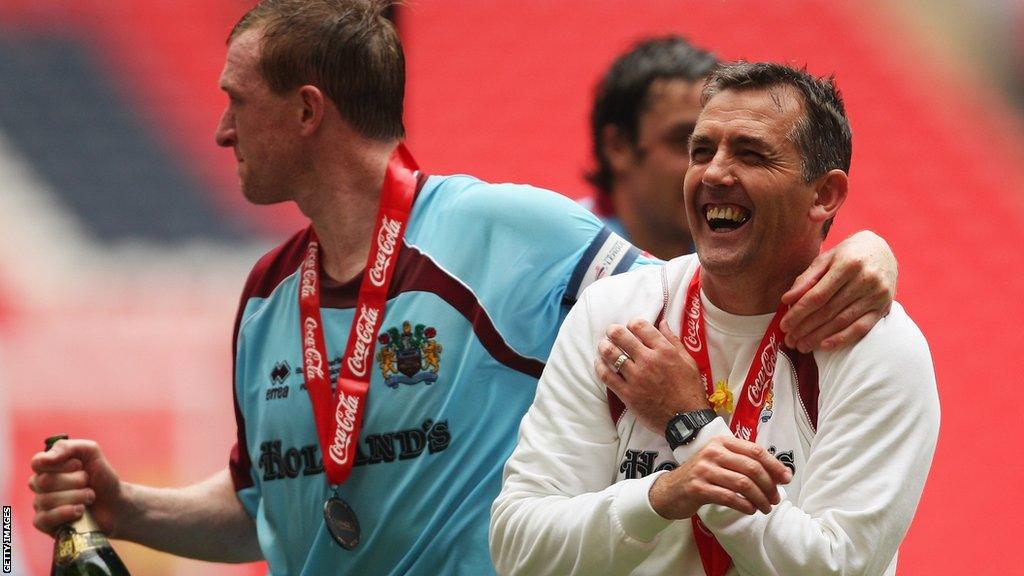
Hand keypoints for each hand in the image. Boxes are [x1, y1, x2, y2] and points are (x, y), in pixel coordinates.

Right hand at [29, 438, 125, 535]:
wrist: (116, 502)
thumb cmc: (101, 477)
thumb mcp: (91, 453)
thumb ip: (69, 447)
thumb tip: (44, 459)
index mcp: (48, 467)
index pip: (38, 463)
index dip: (60, 464)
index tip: (79, 465)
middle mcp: (41, 485)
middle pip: (44, 482)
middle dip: (74, 481)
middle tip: (88, 482)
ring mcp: (41, 504)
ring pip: (46, 500)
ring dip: (76, 497)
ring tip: (90, 497)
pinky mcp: (45, 524)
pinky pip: (43, 519)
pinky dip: (65, 513)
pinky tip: (80, 510)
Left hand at [595, 318, 707, 433]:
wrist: (686, 420)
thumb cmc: (690, 390)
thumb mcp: (688, 361)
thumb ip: (673, 340)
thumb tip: (663, 322)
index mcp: (664, 351)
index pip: (640, 326)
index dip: (632, 323)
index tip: (630, 327)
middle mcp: (648, 361)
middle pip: (622, 337)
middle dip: (613, 331)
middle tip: (610, 332)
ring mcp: (636, 377)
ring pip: (611, 354)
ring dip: (604, 346)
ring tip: (603, 345)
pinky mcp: (627, 394)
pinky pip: (607, 376)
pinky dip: (600, 367)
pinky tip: (599, 363)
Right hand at [649, 436, 791, 518]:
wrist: (670, 490)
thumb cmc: (701, 476)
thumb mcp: (720, 461)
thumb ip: (744, 463)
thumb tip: (779, 474)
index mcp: (721, 442)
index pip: (756, 451)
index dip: (775, 465)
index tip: (787, 479)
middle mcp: (712, 452)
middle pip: (752, 468)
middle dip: (769, 486)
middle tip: (775, 499)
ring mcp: (704, 470)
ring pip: (743, 484)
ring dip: (760, 499)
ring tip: (765, 507)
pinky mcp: (698, 488)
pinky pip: (730, 497)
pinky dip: (745, 505)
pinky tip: (750, 510)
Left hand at [780, 230, 896, 351]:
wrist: (882, 250)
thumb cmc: (848, 254)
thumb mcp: (825, 259)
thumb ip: (806, 279)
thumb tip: (786, 300)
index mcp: (847, 264)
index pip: (818, 295)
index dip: (799, 312)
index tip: (784, 325)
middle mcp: (864, 279)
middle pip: (828, 311)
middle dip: (805, 328)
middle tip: (789, 340)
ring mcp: (876, 295)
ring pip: (842, 321)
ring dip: (819, 337)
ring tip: (801, 346)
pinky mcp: (884, 307)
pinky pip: (862, 328)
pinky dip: (842, 339)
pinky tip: (825, 346)